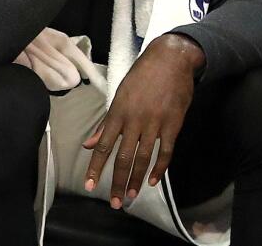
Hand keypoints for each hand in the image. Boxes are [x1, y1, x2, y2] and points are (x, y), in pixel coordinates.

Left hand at [83, 34, 203, 207]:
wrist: (170, 60)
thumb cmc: (141, 77)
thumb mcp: (119, 96)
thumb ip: (105, 123)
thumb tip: (88, 144)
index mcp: (117, 113)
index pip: (103, 145)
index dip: (95, 167)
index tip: (89, 185)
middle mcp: (134, 120)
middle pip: (123, 157)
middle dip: (117, 182)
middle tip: (114, 202)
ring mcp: (155, 123)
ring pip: (143, 158)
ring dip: (136, 180)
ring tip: (131, 196)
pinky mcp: (173, 124)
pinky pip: (166, 151)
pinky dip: (159, 168)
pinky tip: (153, 181)